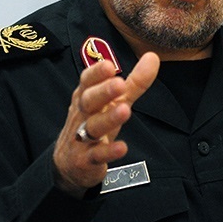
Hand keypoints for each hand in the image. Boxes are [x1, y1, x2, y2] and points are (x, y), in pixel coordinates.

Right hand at [53, 52, 159, 196]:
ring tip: (125, 110)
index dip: (96, 73)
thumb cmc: (94, 123)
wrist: (69, 164)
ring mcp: (82, 138)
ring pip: (93, 127)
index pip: (87, 81)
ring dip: (109, 118)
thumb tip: (152, 57)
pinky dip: (109, 151)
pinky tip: (122, 147)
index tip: (109, 65)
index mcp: (86, 97)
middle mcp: (82, 114)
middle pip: (89, 101)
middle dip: (103, 91)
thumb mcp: (115, 102)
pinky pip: (97, 155)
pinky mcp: (86, 160)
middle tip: (119, 83)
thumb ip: (134, 81)